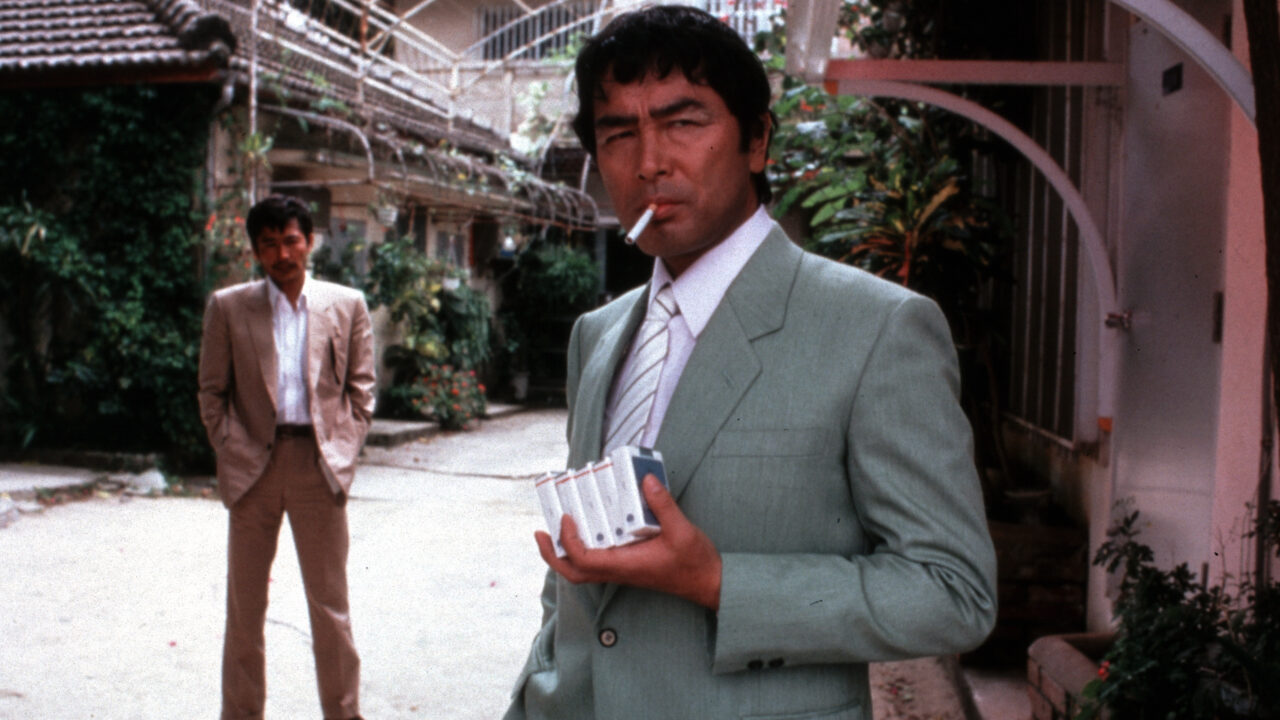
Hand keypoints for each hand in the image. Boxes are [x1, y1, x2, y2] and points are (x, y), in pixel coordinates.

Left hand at [535, 474, 722, 608]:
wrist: (710, 584)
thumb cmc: (695, 562)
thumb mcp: (682, 530)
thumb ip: (663, 505)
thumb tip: (646, 479)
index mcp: (626, 566)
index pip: (583, 560)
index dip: (567, 541)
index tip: (566, 518)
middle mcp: (619, 571)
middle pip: (573, 573)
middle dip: (552, 555)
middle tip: (540, 532)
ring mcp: (623, 571)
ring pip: (583, 571)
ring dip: (564, 553)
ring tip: (555, 529)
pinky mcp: (629, 567)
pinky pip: (596, 563)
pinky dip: (582, 550)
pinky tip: (586, 531)